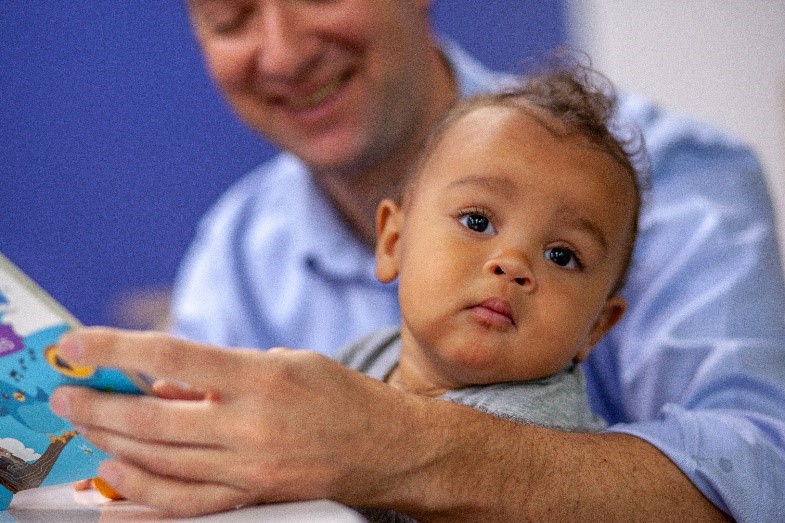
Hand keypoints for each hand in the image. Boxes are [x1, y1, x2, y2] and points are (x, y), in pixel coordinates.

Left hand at [50, 327, 423, 516]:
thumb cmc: (340, 396)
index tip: (78, 344)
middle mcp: (250, 425)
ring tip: (83, 426)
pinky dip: (140, 494)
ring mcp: (248, 468)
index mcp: (261, 378)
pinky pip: (183, 504)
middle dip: (97, 404)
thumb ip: (223, 371)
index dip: (116, 348)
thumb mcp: (287, 361)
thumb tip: (164, 381)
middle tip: (66, 393)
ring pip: (159, 461)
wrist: (386, 448)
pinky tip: (113, 480)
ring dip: (110, 443)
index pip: (172, 356)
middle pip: (152, 417)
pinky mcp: (250, 497)